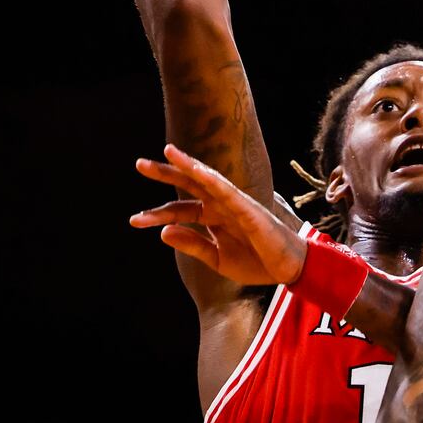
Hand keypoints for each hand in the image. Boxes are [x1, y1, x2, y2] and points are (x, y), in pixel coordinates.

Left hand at [130, 144, 306, 285]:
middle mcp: (221, 206)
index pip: (181, 209)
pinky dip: (212, 178)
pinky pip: (228, 190)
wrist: (288, 269)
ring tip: (166, 153)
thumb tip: (163, 232)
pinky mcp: (248, 208)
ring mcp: (234, 204)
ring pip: (207, 180)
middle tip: (139, 164)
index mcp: (214, 218)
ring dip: (187, 165)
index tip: (134, 220)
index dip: (157, 213)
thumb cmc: (257, 262)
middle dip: (166, 174)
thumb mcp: (217, 259)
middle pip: (190, 185)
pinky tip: (195, 169)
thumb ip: (192, 245)